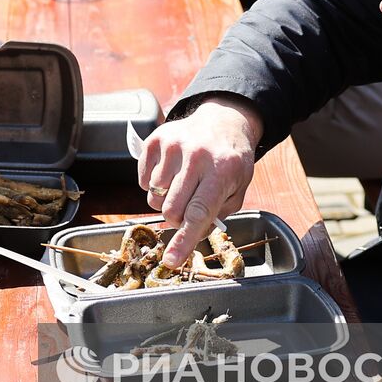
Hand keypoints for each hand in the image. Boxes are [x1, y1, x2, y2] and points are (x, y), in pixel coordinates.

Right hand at [138, 96, 261, 267]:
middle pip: (171, 209)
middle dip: (176, 220)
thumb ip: (218, 213)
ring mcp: (173, 146)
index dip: (184, 239)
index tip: (171, 260)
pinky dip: (153, 186)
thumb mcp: (238, 187)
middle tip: (186, 213)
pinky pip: (143, 181)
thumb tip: (192, 234)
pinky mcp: (156, 140)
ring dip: (165, 201)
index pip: (199, 212)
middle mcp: (196, 157)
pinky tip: (170, 174)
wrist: (222, 121)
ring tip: (181, 187)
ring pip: (155, 197)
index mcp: (222, 171)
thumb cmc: (231, 160)